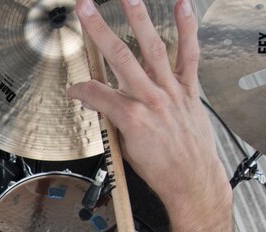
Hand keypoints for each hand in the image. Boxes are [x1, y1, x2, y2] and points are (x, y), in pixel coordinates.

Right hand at [67, 0, 229, 218]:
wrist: (192, 180)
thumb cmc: (160, 169)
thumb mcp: (125, 147)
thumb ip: (110, 119)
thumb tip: (95, 101)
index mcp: (130, 116)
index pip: (95, 92)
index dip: (80, 88)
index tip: (73, 88)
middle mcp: (151, 99)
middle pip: (120, 57)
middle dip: (99, 29)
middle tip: (85, 8)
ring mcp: (171, 91)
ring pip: (153, 48)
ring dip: (139, 19)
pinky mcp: (189, 89)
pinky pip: (189, 55)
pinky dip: (187, 29)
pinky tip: (183, 7)